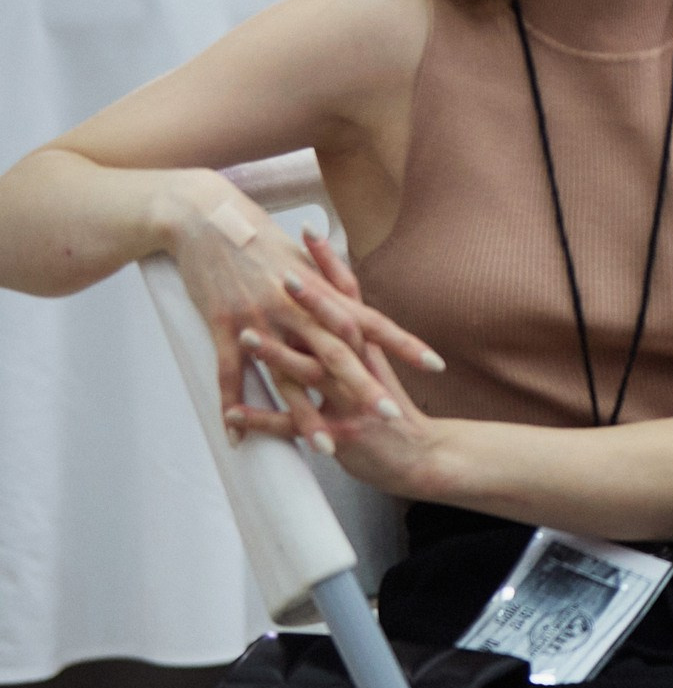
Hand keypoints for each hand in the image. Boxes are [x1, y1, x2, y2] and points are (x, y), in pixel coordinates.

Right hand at [159, 171, 441, 455]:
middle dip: (363, 388)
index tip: (435, 365)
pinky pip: (230, 374)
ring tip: (326, 448)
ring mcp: (260, 320)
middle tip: (389, 417)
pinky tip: (237, 439)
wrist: (205, 217)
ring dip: (306, 415)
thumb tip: (354, 299)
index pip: (371, 322)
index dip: (403, 343)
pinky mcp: (222, 327)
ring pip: (288, 376)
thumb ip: (330, 285)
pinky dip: (232, 407)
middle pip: (337, 355)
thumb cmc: (257, 236)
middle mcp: (296, 308)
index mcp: (321, 292)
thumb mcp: (302, 259)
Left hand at [235, 234, 445, 498]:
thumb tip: (340, 305)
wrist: (424, 456)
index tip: (307, 232)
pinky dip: (263, 419)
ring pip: (313, 372)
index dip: (329, 265)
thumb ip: (360, 339)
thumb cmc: (396, 411)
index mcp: (369, 349)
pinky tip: (232, 413)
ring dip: (279, 355)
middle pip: (334, 327)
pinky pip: (294, 425)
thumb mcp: (382, 369)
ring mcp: (352, 401)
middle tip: (281, 271)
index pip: (349, 298)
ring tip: (248, 335)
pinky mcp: (341, 433)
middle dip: (308, 299)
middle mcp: (361, 369)